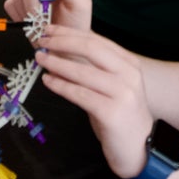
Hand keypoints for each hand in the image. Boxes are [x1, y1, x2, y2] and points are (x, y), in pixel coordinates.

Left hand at [36, 26, 152, 178]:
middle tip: (42, 41)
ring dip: (57, 63)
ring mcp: (123, 93)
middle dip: (63, 42)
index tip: (50, 30)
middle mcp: (129, 74)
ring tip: (40, 59)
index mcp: (129, 63)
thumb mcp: (112, 85)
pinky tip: (48, 81)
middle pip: (91, 49)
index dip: (71, 33)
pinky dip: (61, 86)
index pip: (97, 40)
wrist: (138, 148)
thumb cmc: (120, 115)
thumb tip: (61, 52)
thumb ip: (94, 68)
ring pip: (83, 71)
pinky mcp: (112, 112)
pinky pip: (80, 94)